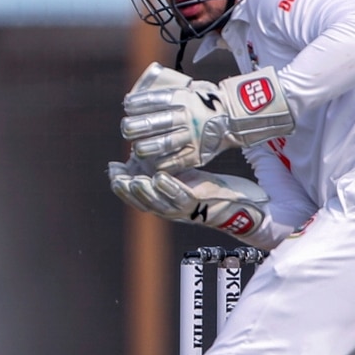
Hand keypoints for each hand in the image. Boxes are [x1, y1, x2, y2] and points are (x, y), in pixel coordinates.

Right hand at [108, 159, 267, 237]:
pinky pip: (180, 198)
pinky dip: (168, 189)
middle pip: (141, 202)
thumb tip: (151, 144)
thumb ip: (169, 164)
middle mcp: (169, 208)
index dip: (121, 184)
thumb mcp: (186, 173)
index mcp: (164, 200)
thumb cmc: (213, 189)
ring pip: (157, 204)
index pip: (136, 195)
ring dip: (143, 193)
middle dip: (126, 191)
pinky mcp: (199, 206)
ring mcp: (183, 210)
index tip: (111, 168)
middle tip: (115, 176)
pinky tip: (159, 177)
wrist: (242, 205)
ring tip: (132, 180)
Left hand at [119, 62, 292, 171]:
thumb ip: (167, 92)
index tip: (127, 106)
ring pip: (164, 143)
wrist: (232, 117)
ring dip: (145, 148)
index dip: (138, 103)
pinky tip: (153, 162)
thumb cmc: (203, 101)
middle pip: (156, 123)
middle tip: (126, 129)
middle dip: (136, 127)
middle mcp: (187, 116)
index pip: (155, 99)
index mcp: (183, 98)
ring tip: (137, 149)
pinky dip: (162, 162)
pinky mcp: (197, 152)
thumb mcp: (188, 89)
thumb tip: (132, 100)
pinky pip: (176, 161)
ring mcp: (193, 135)